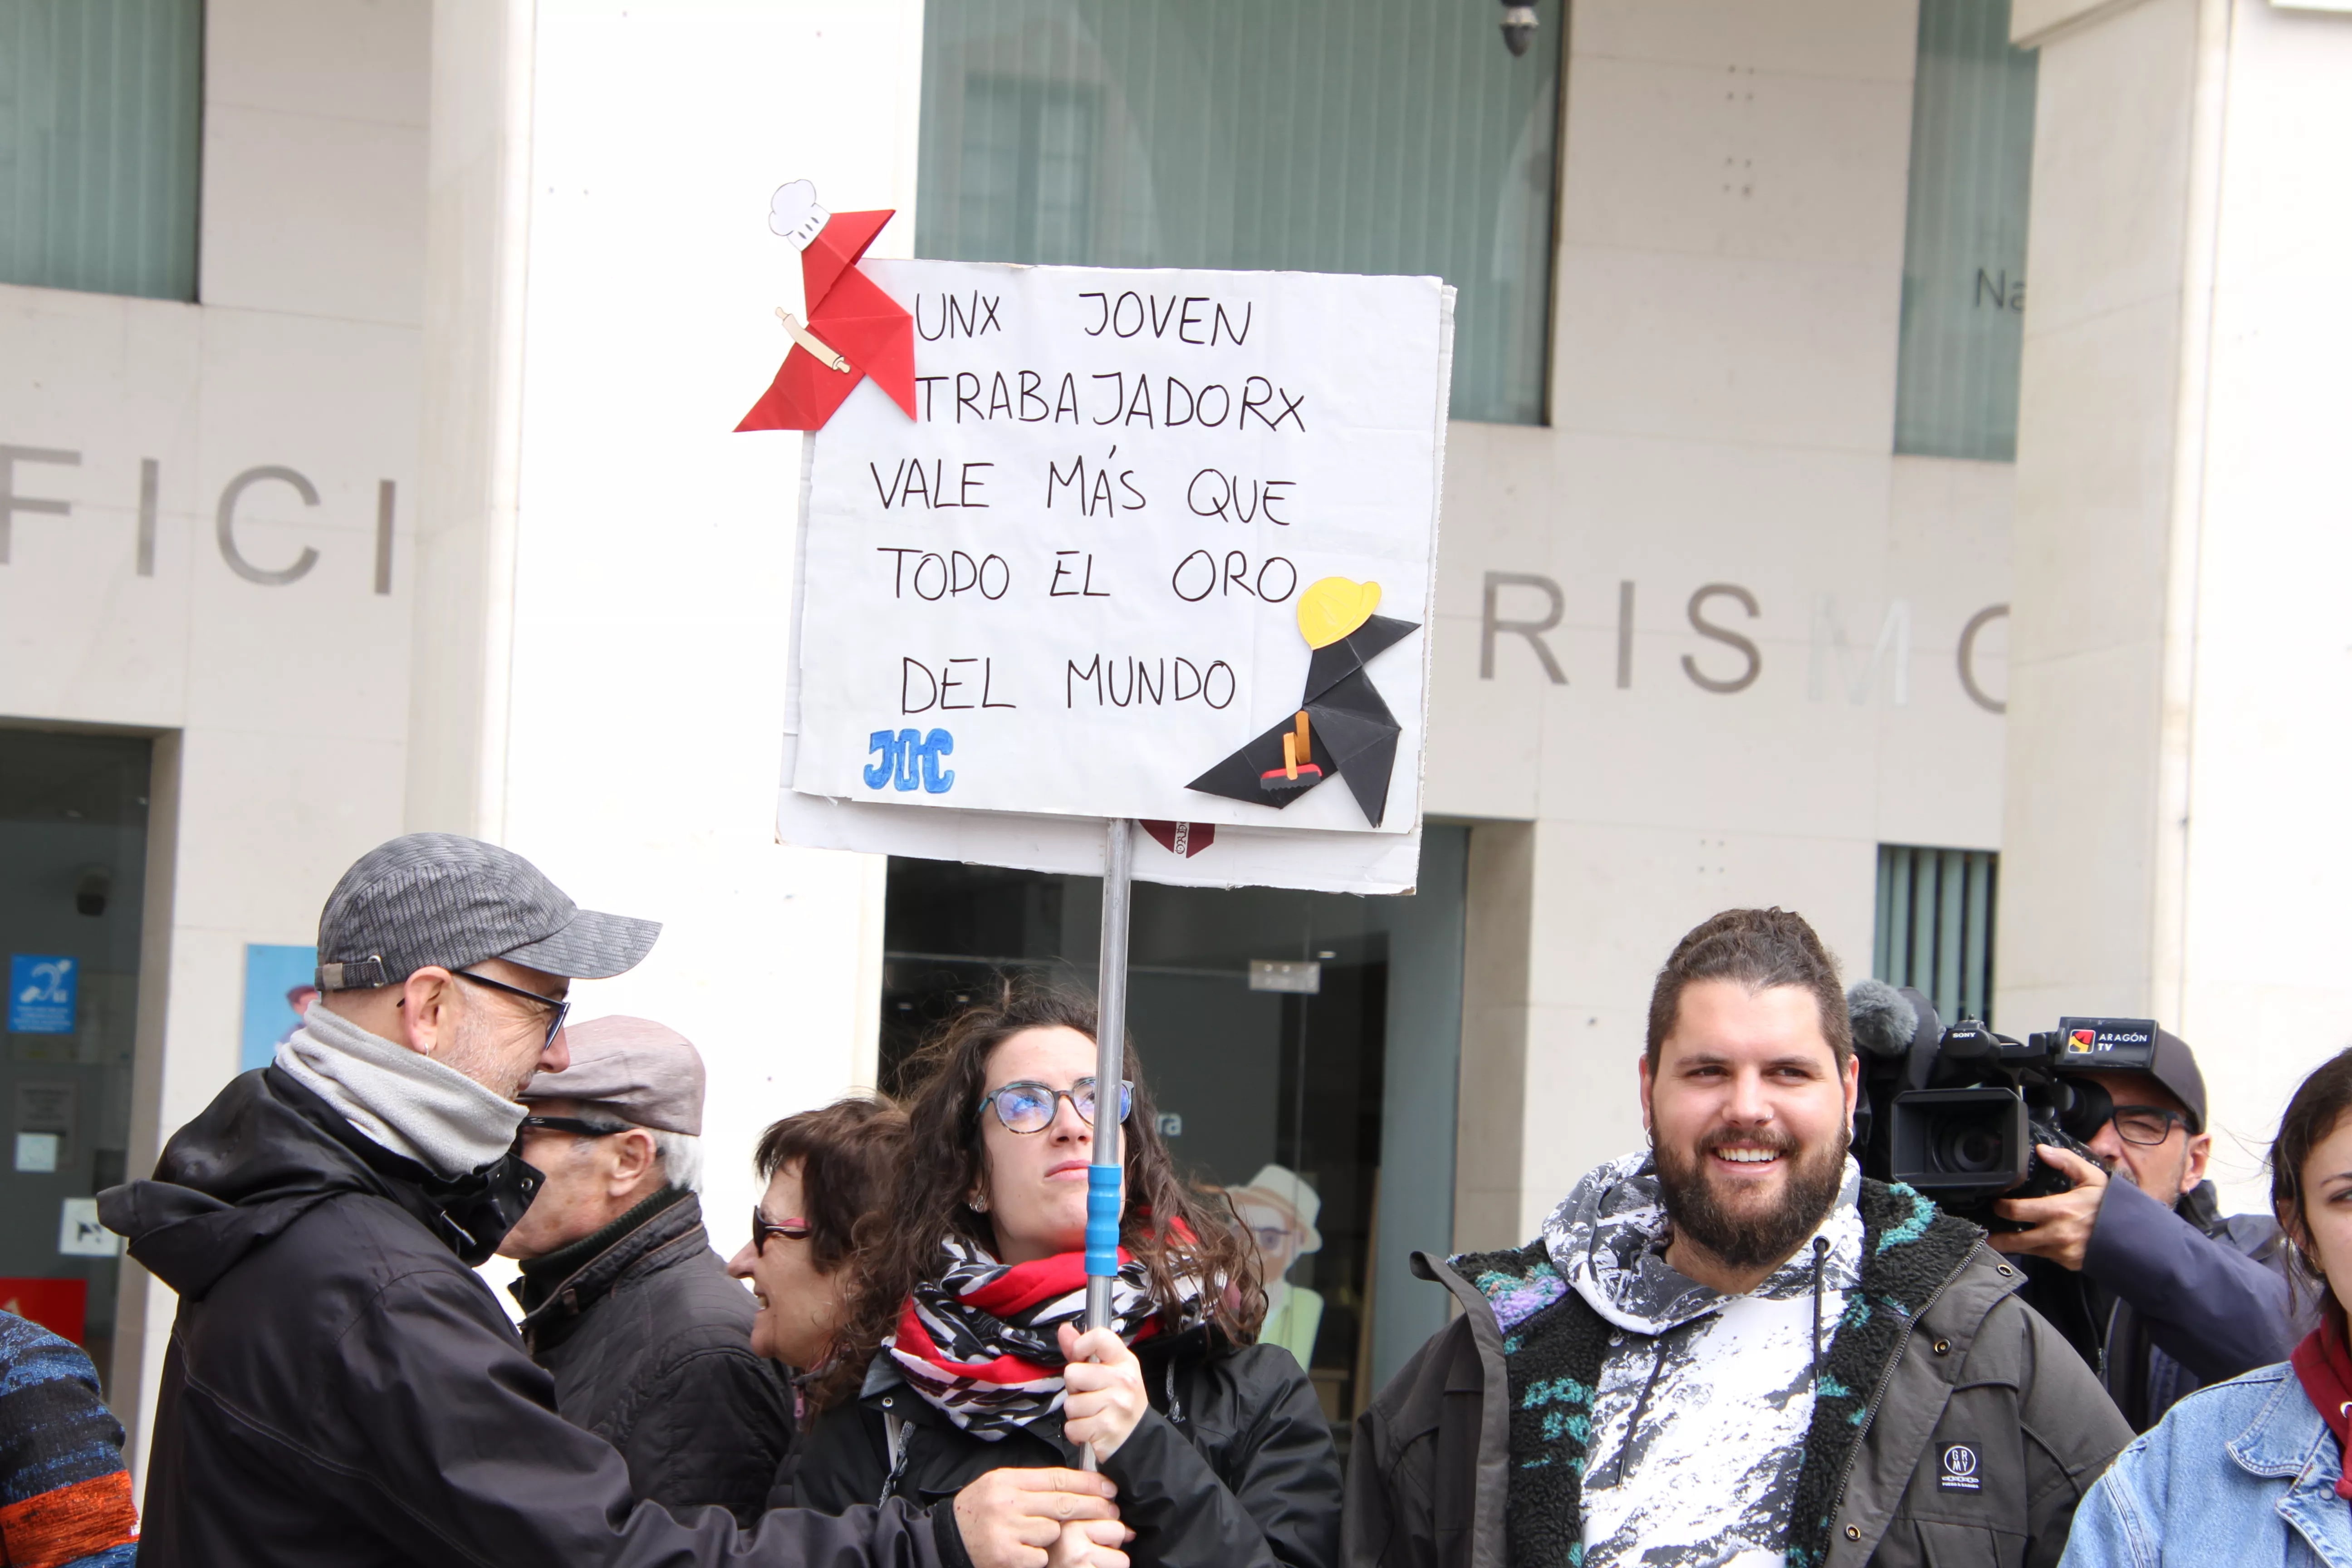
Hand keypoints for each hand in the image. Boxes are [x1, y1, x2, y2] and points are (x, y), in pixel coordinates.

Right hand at [953, 1467, 1120, 1567]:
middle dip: (1093, 1508)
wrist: (948, 1539)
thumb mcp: (998, 1485)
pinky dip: (1037, 1555)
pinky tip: (1024, 1552)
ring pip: (1052, 1531)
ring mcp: (1007, 1530)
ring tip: (1033, 1535)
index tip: (1108, 1487)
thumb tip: (1072, 1483)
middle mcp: (1008, 1503)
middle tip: (1112, 1511)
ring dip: (1051, 1535)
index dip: (1087, 1483)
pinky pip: (1039, 1555)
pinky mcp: (1007, 1555)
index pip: (1057, 1478)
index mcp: (1007, 1480)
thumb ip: (1030, 1483)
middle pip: (1063, 1504)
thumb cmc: (977, 1511)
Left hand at [1058, 1322, 1147, 1462]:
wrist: (1139, 1438)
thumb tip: (1063, 1328)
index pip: (1099, 1337)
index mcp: (1124, 1361)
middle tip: (1091, 1396)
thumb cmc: (1119, 1401)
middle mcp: (1123, 1380)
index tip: (1081, 1360)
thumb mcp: (1108, 1372)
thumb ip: (1083, 1351)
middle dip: (1075, 1389)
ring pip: (1070, 1403)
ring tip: (1093, 1414)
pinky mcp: (1106, 1428)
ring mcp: (1116, 1404)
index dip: (1081, 1346)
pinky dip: (1076, 1432)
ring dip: (1076, 1413)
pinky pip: (1071, 1426)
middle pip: (1072, 1374)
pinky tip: (1091, 1430)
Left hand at [1989, 1144, 2108, 1269]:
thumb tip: (2042, 1150)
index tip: (1996, 1203)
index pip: (2016, 1211)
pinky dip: (2039, 1249)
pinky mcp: (2068, 1263)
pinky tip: (2036, 1241)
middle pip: (2014, 1240)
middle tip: (1986, 1230)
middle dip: (1996, 1237)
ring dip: (2015, 1245)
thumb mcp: (2093, 1178)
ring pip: (2028, 1251)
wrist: (2137, 1238)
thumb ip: (2066, 1161)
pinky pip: (2046, 1256)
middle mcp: (2056, 1234)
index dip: (2000, 1207)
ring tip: (2003, 1239)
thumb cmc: (2113, 1207)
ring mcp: (2061, 1252)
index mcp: (2059, 1210)